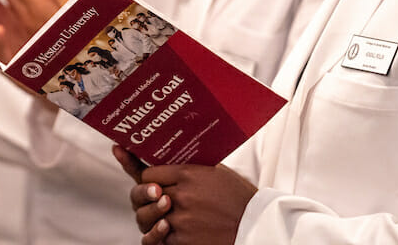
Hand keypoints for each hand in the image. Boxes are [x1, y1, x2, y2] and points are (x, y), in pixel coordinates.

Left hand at [126, 163, 256, 244]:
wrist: (254, 224)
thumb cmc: (237, 196)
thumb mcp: (215, 172)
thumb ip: (189, 168)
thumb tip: (168, 160)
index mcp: (188, 175)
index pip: (148, 173)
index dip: (146, 178)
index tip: (149, 180)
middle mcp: (181, 195)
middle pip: (143, 194)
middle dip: (143, 196)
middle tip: (148, 197)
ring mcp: (181, 219)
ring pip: (147, 217)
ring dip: (150, 216)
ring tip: (159, 215)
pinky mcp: (183, 240)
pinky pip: (159, 237)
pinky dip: (160, 234)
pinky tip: (167, 229)